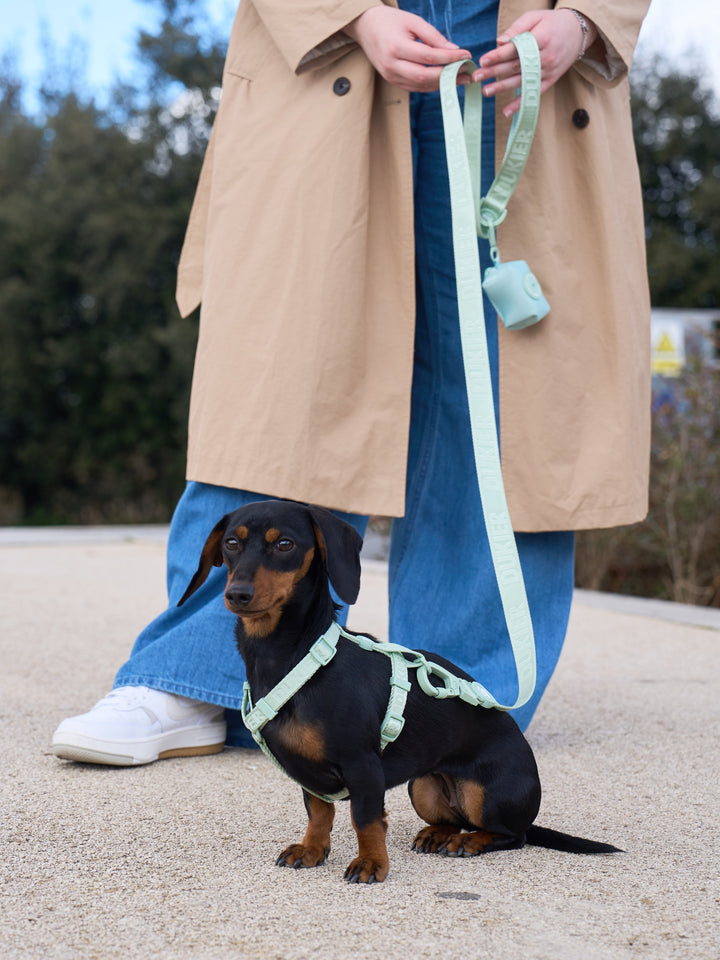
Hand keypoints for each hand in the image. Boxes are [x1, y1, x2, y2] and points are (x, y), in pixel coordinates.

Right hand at [344, 6, 471, 91]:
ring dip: (442, 83)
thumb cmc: (390, 21)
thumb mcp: (413, 22)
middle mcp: (392, 65)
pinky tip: (444, 80)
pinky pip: (415, 88)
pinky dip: (431, 85)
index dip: (449, 58)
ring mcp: (391, 76)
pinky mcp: (392, 81)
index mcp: (396, 47)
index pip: (428, 57)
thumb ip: (433, 37)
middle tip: (466, 72)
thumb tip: (454, 51)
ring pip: (421, 86)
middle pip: (425, 76)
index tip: (465, 55)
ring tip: (460, 78)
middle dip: (448, 76)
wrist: (366, 27)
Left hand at [472, 9, 597, 115]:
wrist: (579, 32)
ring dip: (502, 87)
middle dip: (495, 72)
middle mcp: (545, 57)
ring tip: (486, 91)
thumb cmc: (552, 22)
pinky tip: (506, 112)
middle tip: (477, 78)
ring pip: (522, 81)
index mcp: (541, 38)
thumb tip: (499, 42)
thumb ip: (517, 28)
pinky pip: (533, 94)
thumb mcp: (535, 17)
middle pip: (516, 66)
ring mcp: (548, 71)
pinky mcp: (550, 81)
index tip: (483, 60)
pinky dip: (520, 104)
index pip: (516, 49)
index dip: (498, 55)